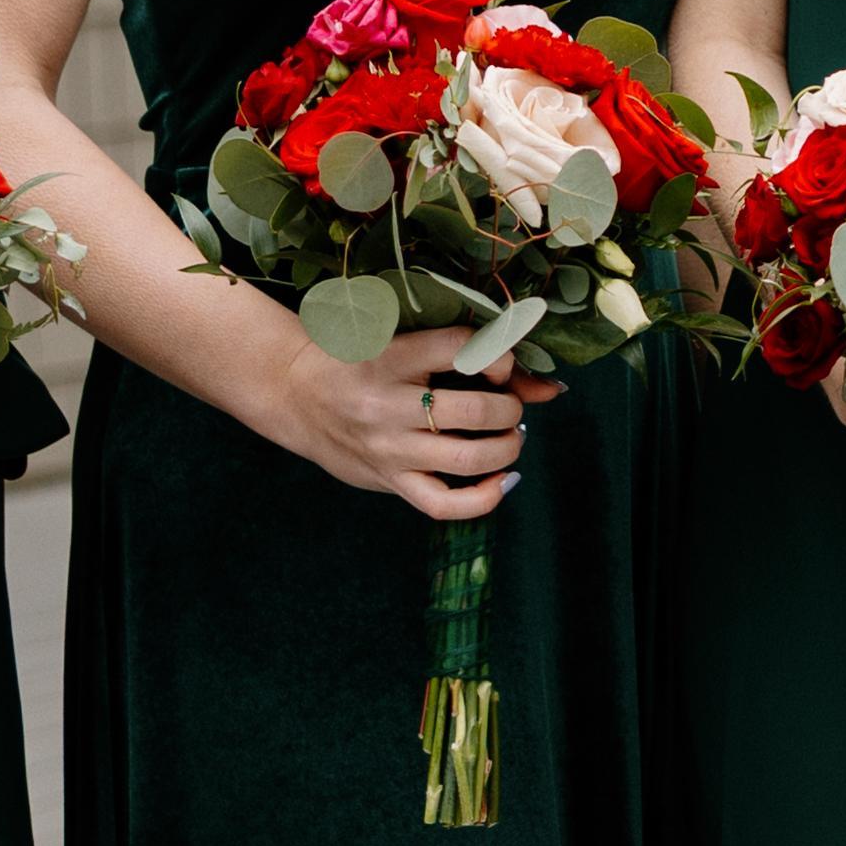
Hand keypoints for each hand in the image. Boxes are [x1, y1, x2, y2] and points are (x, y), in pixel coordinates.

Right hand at [249, 324, 547, 519]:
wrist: (294, 392)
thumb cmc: (359, 357)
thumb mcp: (404, 341)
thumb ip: (472, 356)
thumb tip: (551, 389)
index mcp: (392, 356)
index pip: (462, 349)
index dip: (500, 357)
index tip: (502, 364)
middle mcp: (388, 404)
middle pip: (473, 411)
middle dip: (509, 409)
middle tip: (508, 406)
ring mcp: (388, 448)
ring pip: (466, 459)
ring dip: (506, 448)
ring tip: (509, 437)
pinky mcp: (387, 480)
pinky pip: (442, 504)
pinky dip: (482, 498)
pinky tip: (502, 480)